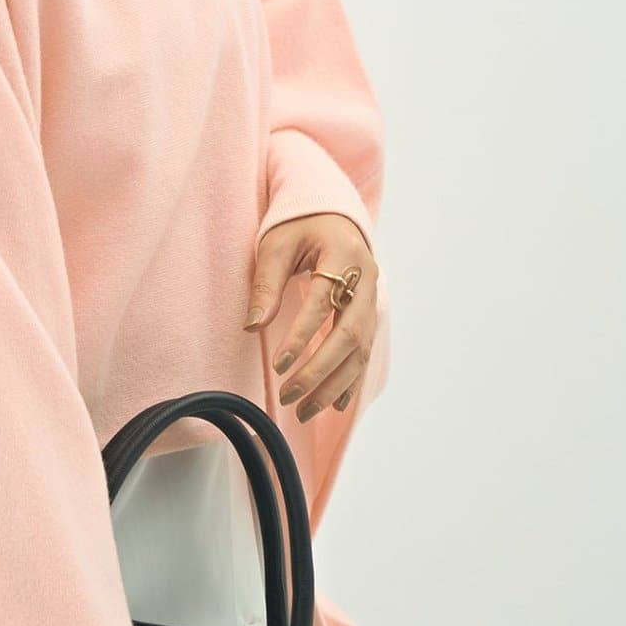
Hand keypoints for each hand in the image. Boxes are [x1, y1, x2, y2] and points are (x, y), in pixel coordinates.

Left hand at [244, 212, 377, 420]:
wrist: (330, 214)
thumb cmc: (298, 225)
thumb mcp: (275, 245)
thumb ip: (266, 284)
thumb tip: (253, 325)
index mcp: (343, 255)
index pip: (323, 302)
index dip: (302, 336)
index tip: (279, 364)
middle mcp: (367, 279)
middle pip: (349, 333)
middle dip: (320, 370)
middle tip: (289, 395)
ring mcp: (372, 298)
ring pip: (360, 349)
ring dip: (334, 384)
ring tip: (305, 411)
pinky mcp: (369, 312)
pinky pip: (364, 351)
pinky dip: (351, 379)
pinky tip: (335, 404)